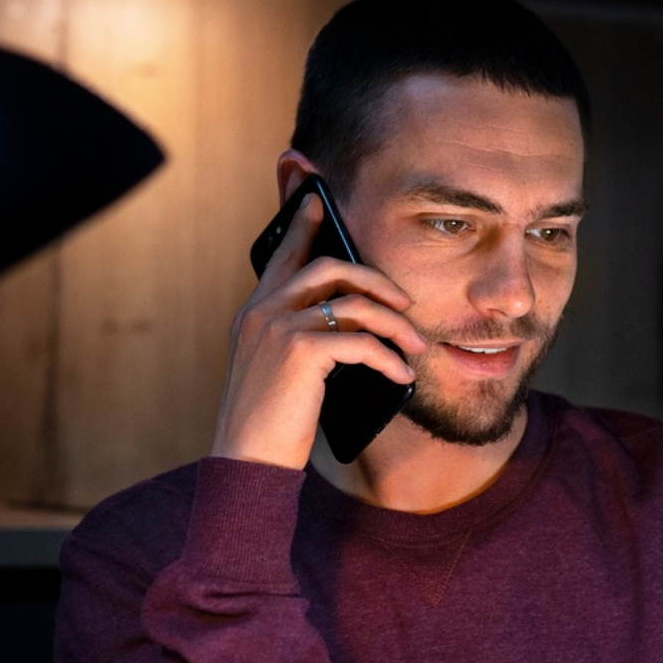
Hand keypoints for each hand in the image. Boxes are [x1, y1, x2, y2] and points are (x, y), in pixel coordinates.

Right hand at [210, 194, 429, 468]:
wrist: (247, 461)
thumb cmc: (270, 424)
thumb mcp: (281, 374)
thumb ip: (303, 340)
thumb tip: (355, 325)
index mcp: (254, 314)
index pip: (282, 256)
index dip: (302, 225)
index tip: (318, 201)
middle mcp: (262, 312)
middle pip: (329, 268)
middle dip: (375, 279)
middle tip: (404, 301)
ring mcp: (278, 328)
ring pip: (354, 304)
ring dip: (394, 323)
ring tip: (415, 345)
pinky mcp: (299, 350)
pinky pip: (361, 341)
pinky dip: (388, 358)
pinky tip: (402, 374)